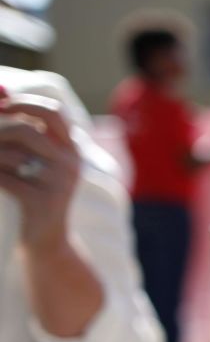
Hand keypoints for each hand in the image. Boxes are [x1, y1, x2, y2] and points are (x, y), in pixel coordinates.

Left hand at [0, 93, 81, 252]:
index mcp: (71, 150)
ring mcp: (59, 183)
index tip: (1, 107)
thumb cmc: (35, 196)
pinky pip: (5, 179)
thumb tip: (1, 99)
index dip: (24, 103)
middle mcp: (70, 164)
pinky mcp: (44, 202)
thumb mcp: (39, 164)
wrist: (48, 241)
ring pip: (12, 156)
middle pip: (29, 130)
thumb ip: (29, 136)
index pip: (54, 112)